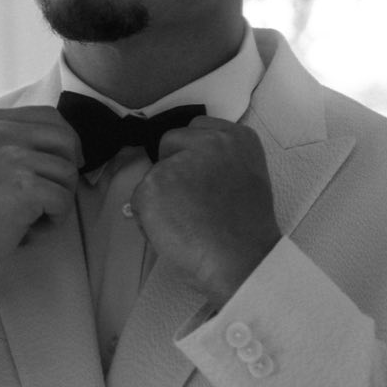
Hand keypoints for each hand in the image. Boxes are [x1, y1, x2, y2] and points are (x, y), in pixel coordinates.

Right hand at [0, 106, 81, 280]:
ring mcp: (13, 157)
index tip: (57, 169)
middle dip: (66, 172)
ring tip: (30, 218)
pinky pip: (64, 201)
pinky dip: (53, 221)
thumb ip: (10, 143)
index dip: (65, 144)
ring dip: (58, 201)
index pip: (50, 117)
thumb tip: (61, 145)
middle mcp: (2, 131)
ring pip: (69, 173)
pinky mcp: (25, 186)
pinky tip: (29, 229)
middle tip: (49, 198)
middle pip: (66, 140)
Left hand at [130, 118, 280, 305]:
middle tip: (189, 202)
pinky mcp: (154, 184)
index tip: (197, 178)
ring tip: (185, 223)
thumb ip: (219, 163)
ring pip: (154, 174)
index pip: (197, 128)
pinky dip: (148, 218)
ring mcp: (179, 161)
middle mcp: (208, 141)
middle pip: (170, 141)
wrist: (241, 258)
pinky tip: (173, 232)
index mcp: (237, 137)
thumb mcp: (246, 177)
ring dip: (161, 197)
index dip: (191, 154)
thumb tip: (186, 171)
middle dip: (172, 168)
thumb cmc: (247, 230)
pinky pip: (139, 199)